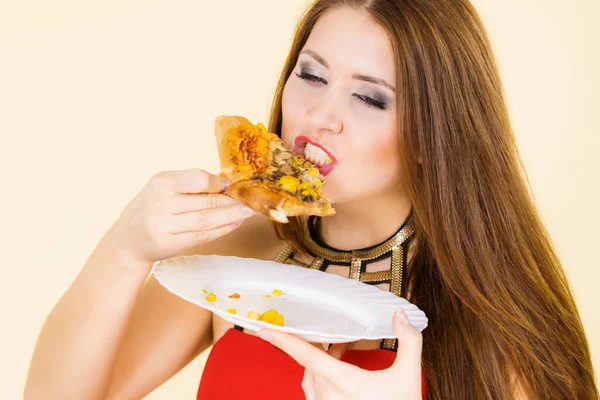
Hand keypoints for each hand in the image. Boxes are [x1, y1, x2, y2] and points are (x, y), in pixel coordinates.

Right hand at [105, 168, 253, 264]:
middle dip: (233, 202)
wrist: (126, 240)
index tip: (233, 186)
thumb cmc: (150, 209)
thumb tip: (227, 185)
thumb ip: (189, 185)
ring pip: (207, 220)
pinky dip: (221, 230)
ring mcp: (164, 226)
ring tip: (248, 213)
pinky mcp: (169, 244)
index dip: (219, 183)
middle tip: (251, 201)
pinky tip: (234, 224)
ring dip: (231, 216)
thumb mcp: (162, 188)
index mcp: (161, 182)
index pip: (198, 179)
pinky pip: (202, 236)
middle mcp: (161, 203)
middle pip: (206, 202)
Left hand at [258, 309, 422, 399]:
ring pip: (311, 378)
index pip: (307, 356)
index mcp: (345, 383)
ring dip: (320, 363)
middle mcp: (329, 397)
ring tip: (340, 352)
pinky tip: (336, 372)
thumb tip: (399, 315)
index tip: (263, 329)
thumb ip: (408, 342)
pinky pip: (313, 392)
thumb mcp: (409, 376)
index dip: (284, 340)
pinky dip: (320, 377)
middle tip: (336, 337)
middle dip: (320, 347)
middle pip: (311, 364)